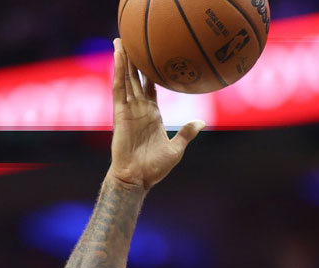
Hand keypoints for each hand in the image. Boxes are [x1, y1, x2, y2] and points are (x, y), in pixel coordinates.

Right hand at [107, 39, 203, 190]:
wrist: (137, 178)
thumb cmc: (154, 168)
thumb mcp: (176, 148)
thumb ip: (186, 133)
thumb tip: (201, 121)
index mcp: (152, 114)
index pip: (150, 87)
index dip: (149, 71)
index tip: (151, 55)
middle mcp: (139, 109)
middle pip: (135, 78)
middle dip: (133, 59)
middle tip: (132, 39)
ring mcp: (129, 110)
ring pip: (125, 79)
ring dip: (123, 60)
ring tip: (121, 40)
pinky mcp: (120, 113)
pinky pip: (119, 89)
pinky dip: (118, 72)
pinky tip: (118, 56)